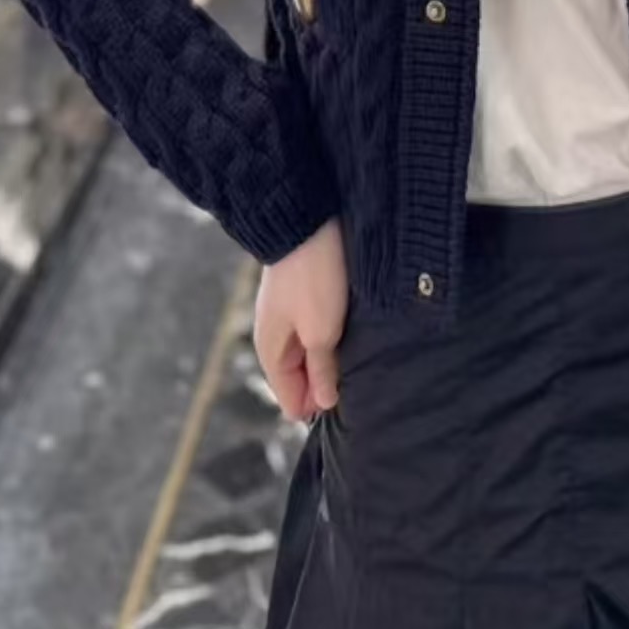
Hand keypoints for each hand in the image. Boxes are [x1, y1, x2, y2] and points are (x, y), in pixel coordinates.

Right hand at [253, 213, 347, 421]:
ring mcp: (288, 317)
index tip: (344, 401)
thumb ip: (321, 371)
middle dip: (325, 384)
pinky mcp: (303, 299)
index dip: (317, 406)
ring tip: (357, 358)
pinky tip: (350, 336)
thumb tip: (321, 403)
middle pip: (301, 379)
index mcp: (271, 352)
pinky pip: (316, 333)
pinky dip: (332, 339)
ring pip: (311, 356)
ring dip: (331, 360)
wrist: (305, 221)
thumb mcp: (320, 331)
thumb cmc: (311, 279)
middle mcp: (275, 338)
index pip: (290, 401)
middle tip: (356, 379)